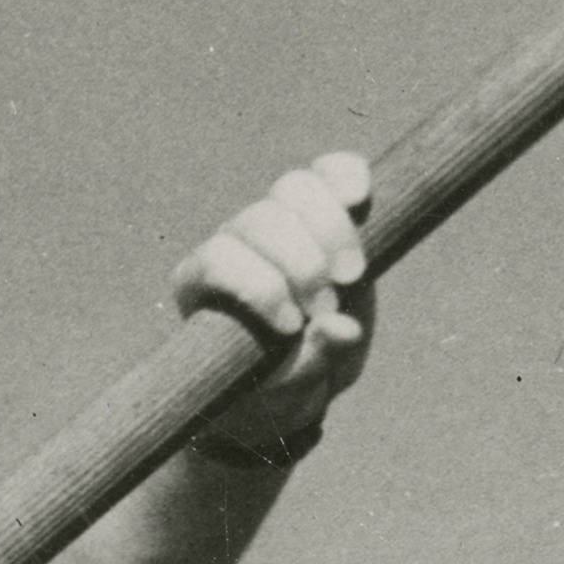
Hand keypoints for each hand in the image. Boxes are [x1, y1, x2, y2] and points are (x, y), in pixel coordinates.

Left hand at [174, 150, 372, 451]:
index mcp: (203, 285)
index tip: (293, 326)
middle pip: (261, 220)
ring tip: (352, 275)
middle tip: (328, 306)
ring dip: (332, 229)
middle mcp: (233, 241)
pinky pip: (330, 169)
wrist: (311, 368)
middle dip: (303, 263)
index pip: (219, 259)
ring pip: (295, 189)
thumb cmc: (282, 387)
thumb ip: (310, 365)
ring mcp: (277, 217)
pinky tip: (360, 199)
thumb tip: (337, 328)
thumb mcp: (290, 394)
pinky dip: (347, 176)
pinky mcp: (322, 205)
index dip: (260, 285)